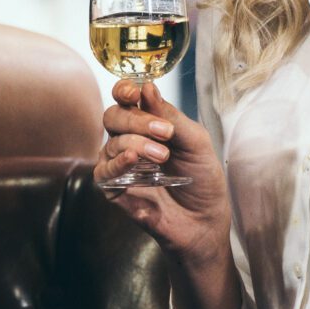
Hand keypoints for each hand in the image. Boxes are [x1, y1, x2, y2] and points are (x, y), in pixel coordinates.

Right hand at [97, 80, 232, 261]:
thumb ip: (172, 116)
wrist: (205, 220)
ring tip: (162, 156)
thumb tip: (148, 88)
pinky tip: (134, 159)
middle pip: (114, 116)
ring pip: (111, 142)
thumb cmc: (202, 179)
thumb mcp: (197, 142)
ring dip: (137, 142)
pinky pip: (104, 171)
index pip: (126, 99)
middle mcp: (130, 140)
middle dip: (136, 119)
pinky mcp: (115, 189)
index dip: (124, 90)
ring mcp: (121, 165)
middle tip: (164, 133)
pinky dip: (119, 161)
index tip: (133, 91)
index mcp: (149, 124)